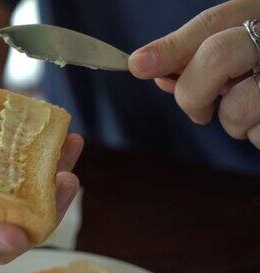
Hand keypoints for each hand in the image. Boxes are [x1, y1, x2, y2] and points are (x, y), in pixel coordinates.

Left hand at [129, 0, 259, 148]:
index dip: (171, 47)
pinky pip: (259, 135)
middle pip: (216, 58)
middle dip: (193, 93)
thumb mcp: (237, 47)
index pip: (212, 23)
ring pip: (237, 107)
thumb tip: (146, 66)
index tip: (137, 65)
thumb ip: (195, 53)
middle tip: (198, 111)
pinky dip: (257, 136)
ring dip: (231, 122)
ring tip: (253, 110)